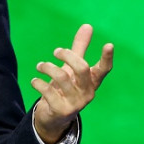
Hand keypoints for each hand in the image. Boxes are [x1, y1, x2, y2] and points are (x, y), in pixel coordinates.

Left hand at [30, 23, 113, 143]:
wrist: (54, 117)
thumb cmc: (65, 88)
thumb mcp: (72, 68)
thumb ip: (79, 48)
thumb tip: (88, 26)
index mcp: (92, 81)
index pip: (104, 69)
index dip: (107, 57)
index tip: (109, 44)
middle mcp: (87, 93)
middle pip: (82, 68)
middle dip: (67, 55)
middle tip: (55, 51)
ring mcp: (76, 103)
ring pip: (62, 77)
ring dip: (47, 67)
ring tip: (40, 66)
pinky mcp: (62, 110)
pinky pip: (48, 91)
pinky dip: (38, 82)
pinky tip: (35, 81)